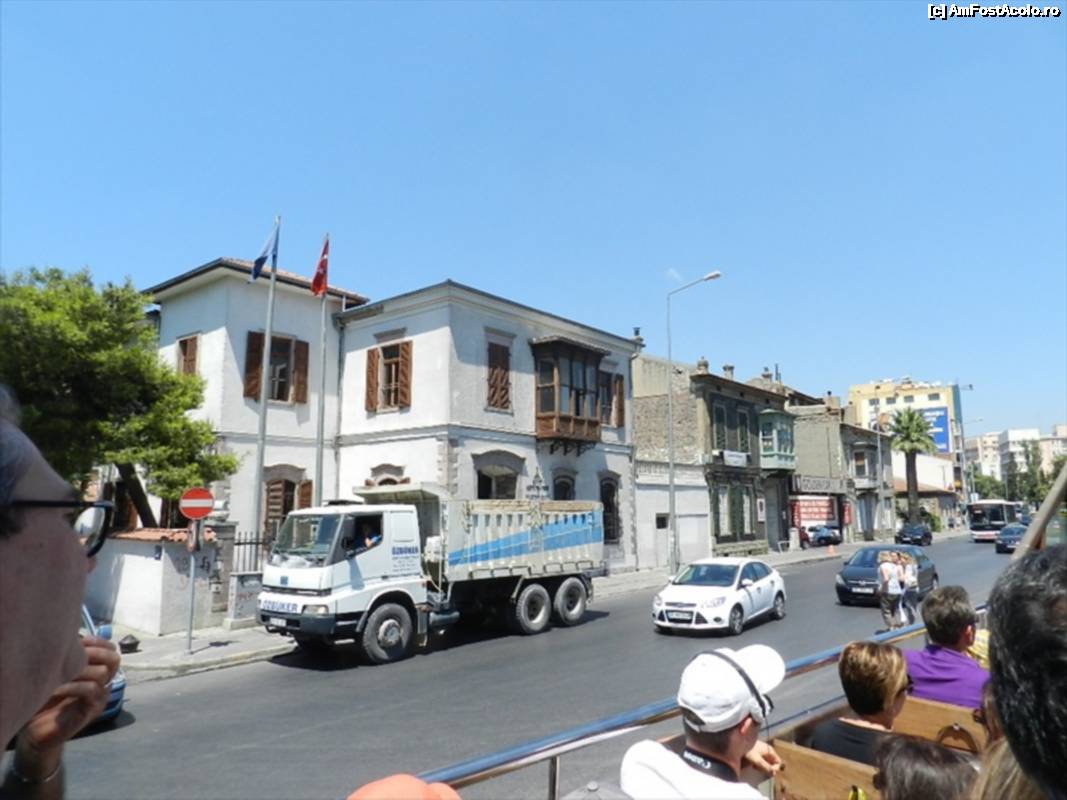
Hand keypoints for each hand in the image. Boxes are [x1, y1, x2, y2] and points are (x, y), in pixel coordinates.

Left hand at [14, 637, 119, 777]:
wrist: (39, 732)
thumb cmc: (46, 700)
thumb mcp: (59, 675)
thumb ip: (69, 659)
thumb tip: (72, 636)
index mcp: (97, 672)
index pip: (111, 650)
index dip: (99, 642)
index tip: (81, 639)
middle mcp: (103, 683)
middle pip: (115, 660)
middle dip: (97, 651)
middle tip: (77, 652)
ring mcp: (100, 698)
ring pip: (102, 673)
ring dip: (80, 668)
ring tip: (60, 669)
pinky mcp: (92, 711)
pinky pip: (91, 690)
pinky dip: (73, 685)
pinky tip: (56, 686)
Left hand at [743, 740, 782, 776]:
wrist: (737, 742)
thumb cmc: (748, 750)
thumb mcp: (757, 760)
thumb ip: (766, 767)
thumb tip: (774, 773)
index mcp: (770, 751)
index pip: (778, 762)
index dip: (774, 769)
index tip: (767, 771)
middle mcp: (768, 750)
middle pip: (772, 763)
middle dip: (766, 768)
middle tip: (758, 769)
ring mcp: (763, 750)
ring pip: (766, 762)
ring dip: (761, 767)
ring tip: (754, 766)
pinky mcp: (757, 752)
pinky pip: (761, 761)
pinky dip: (758, 764)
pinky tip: (752, 764)